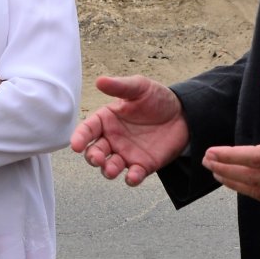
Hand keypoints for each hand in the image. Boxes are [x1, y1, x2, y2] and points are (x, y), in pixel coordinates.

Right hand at [70, 75, 189, 185]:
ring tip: (111, 169)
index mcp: (107, 120)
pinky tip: (133, 176)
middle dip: (93, 157)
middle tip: (98, 158)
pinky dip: (131, 178)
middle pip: (95, 152)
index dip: (80, 137)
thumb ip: (120, 87)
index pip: (88, 129)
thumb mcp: (140, 87)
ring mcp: (126, 154)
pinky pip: (133, 175)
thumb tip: (99, 80)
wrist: (183, 114)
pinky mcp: (143, 165)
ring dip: (108, 170)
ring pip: (110, 167)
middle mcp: (112, 139)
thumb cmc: (157, 98)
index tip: (76, 145)